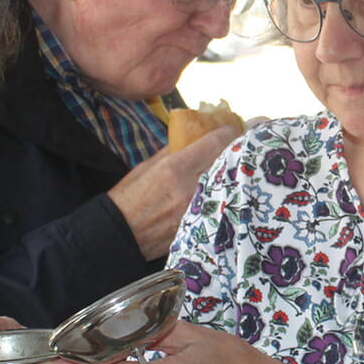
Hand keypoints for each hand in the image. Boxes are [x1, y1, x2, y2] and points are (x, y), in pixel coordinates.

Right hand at [108, 125, 237, 260]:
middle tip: (243, 144)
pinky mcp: (199, 228)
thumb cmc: (127, 199)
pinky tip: (224, 191)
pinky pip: (217, 206)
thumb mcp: (146, 167)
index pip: (214, 144)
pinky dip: (222, 196)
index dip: (228, 132)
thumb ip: (171, 152)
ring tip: (236, 167)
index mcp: (174, 169)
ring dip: (232, 175)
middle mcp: (190, 189)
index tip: (233, 127)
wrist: (120, 235)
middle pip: (227, 164)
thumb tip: (191, 139)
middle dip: (236, 152)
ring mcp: (198, 211)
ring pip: (227, 186)